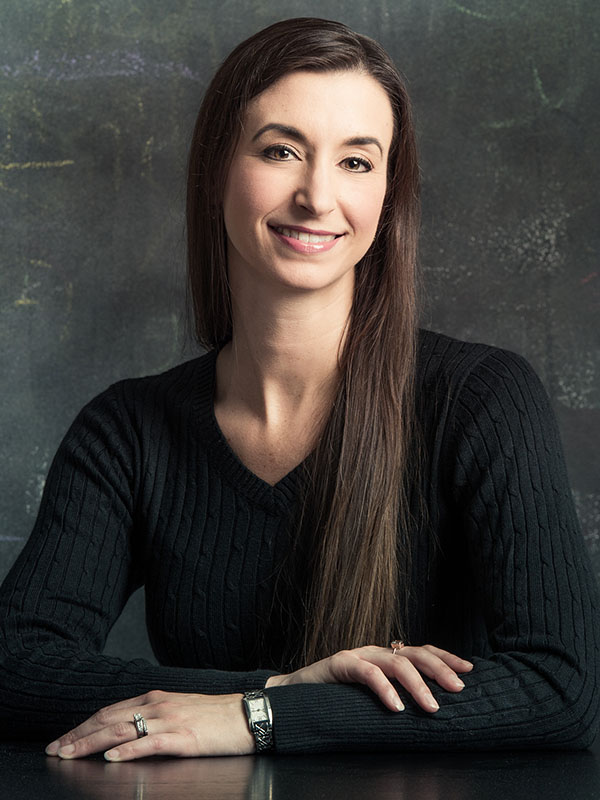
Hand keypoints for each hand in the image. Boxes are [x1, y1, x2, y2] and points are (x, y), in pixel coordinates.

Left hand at [45, 691, 254, 760]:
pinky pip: (150, 743)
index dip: (84, 725)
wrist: (248, 715)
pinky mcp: (184, 737)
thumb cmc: (215, 717)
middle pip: (109, 719)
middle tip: (55, 750)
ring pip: (122, 730)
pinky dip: (128, 750)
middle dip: (78, 735)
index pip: (110, 711)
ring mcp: (170, 720)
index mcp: (155, 699)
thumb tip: (125, 733)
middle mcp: (158, 705)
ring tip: (70, 755)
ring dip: (92, 743)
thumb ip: (153, 718)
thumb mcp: (179, 711)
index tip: (63, 739)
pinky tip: (112, 758)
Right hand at [265, 644, 472, 712]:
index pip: (421, 651)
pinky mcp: (339, 663)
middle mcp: (375, 652)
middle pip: (414, 653)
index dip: (446, 658)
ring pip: (395, 662)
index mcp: (386, 657)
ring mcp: (358, 655)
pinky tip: (395, 706)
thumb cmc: (335, 698)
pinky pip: (366, 673)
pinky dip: (384, 689)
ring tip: (431, 707)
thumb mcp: (371, 697)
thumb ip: (395, 696)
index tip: (469, 670)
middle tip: (459, 688)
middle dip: (440, 669)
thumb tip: (431, 711)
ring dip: (417, 685)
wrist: (292, 694)